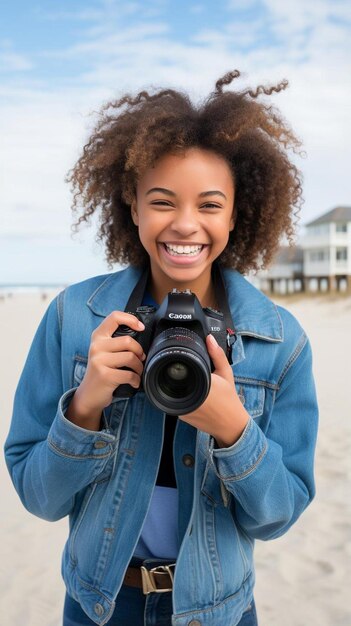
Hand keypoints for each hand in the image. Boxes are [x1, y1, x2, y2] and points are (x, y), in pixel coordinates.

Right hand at [66, 311, 144, 428]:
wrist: (88, 394)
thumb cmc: (102, 371)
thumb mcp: (104, 352)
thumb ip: (116, 342)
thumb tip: (140, 336)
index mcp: (98, 337)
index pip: (114, 317)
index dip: (130, 319)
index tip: (141, 327)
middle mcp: (96, 346)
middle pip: (128, 341)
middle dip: (140, 352)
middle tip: (141, 359)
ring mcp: (99, 361)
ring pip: (131, 357)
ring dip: (139, 367)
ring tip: (137, 372)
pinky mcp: (104, 375)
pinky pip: (129, 374)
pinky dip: (136, 380)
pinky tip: (134, 382)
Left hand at [179, 334, 249, 447]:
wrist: (231, 425)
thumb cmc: (230, 399)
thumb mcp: (226, 373)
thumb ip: (217, 355)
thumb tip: (210, 338)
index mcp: (200, 383)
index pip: (180, 368)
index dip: (178, 363)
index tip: (181, 361)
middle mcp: (188, 396)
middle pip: (173, 378)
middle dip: (176, 373)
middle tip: (186, 371)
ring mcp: (182, 407)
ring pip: (172, 390)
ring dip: (177, 385)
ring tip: (189, 383)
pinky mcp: (180, 415)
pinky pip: (174, 401)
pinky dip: (179, 396)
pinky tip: (190, 395)